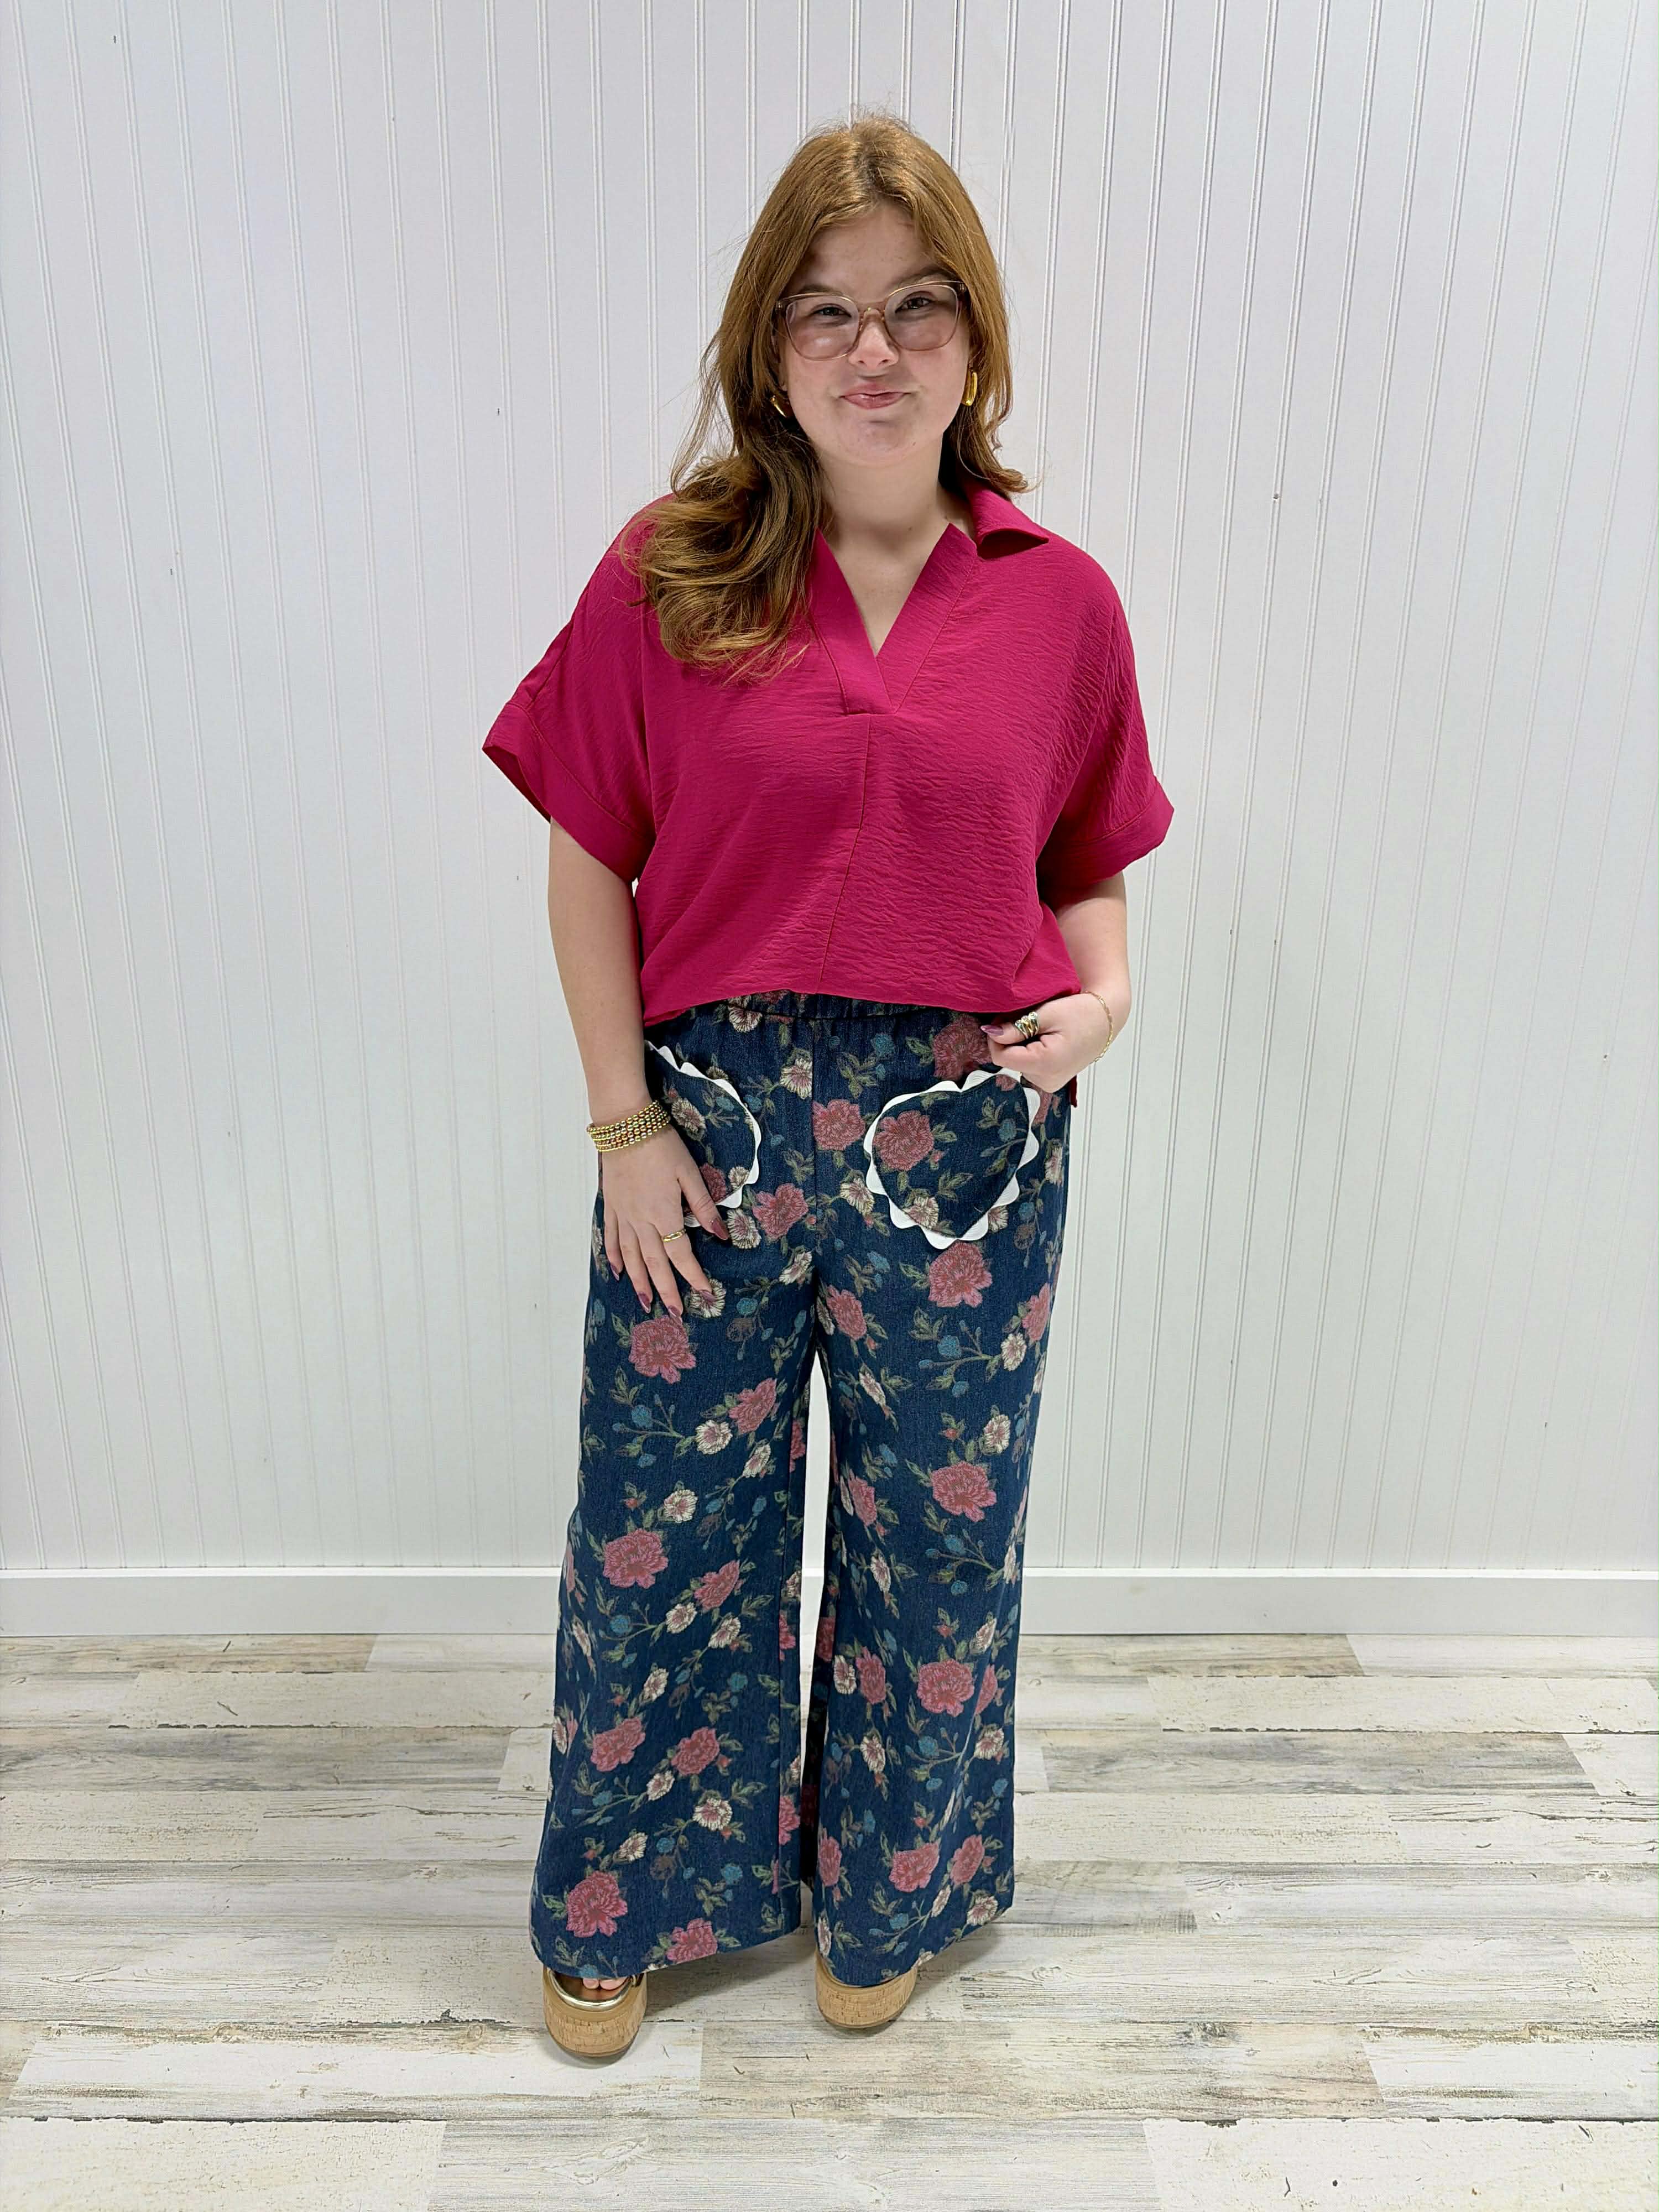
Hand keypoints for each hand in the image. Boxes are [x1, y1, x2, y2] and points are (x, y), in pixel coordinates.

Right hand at [599, 1126, 729, 1316]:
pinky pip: (611, 1238)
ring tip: (645, 1301)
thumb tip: (722, 1235)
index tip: (704, 1294)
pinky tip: (618, 1271)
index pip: (681, 1255)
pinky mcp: (611, 1205)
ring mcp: (623, 1215)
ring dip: (638, 1281)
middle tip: (674, 1313)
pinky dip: (614, 1257)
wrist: (625, 1125)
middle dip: (666, 1290)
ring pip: (631, 1257)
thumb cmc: (661, 1145)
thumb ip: (704, 1206)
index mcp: (664, 1214)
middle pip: (655, 1263)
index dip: (693, 1276)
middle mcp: (641, 1221)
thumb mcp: (690, 1173)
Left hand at [980, 991, 1118, 1092]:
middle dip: (1011, 1040)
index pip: (1000, 1057)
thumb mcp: (1045, 1014)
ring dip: (1021, 1046)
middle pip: (1009, 1061)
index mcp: (1045, 1064)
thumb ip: (1015, 1028)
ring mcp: (1050, 1084)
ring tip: (1042, 1030)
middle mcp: (1047, 1081)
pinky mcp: (1052, 1082)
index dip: (996, 1037)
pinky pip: (1029, 1067)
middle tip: (1028, 1020)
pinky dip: (1031, 1053)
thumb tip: (990, 1034)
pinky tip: (1046, 1040)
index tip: (1004, 1020)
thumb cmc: (1081, 1013)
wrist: (1105, 1019)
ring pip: (1018, 1064)